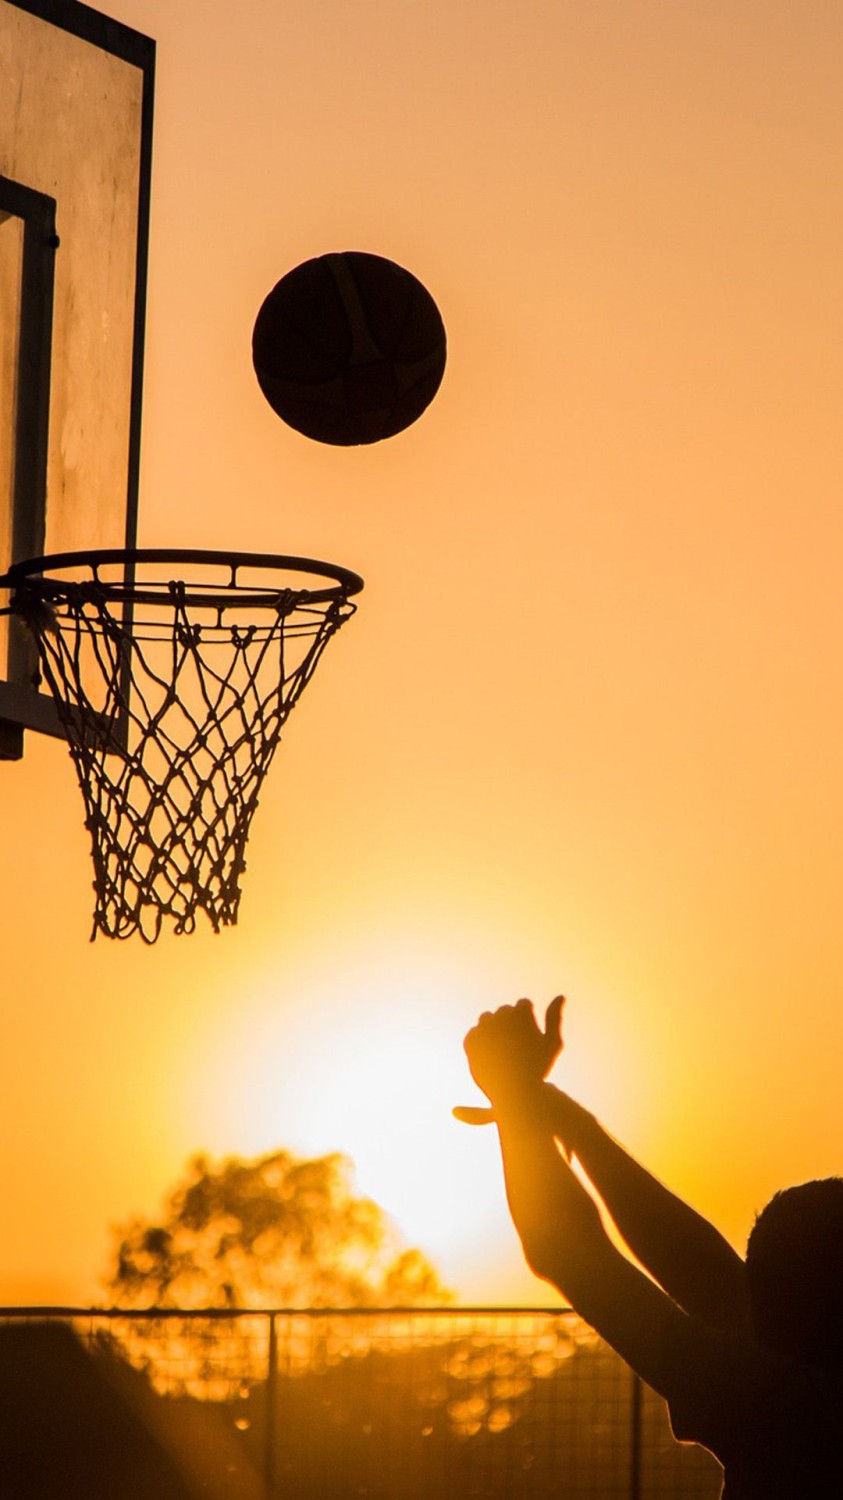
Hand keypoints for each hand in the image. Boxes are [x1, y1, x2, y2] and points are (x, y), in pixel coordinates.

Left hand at [453, 996, 564, 1123]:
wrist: (513, 1093)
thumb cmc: (537, 1069)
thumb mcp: (552, 1043)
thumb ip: (554, 1018)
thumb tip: (560, 996)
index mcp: (521, 1011)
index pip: (523, 1004)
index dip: (528, 1023)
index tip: (529, 1040)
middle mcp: (501, 1014)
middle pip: (505, 1012)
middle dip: (510, 1025)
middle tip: (516, 1049)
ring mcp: (483, 1026)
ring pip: (488, 1020)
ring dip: (494, 1030)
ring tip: (503, 1052)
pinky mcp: (470, 1039)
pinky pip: (475, 1034)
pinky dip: (481, 1043)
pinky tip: (491, 1058)